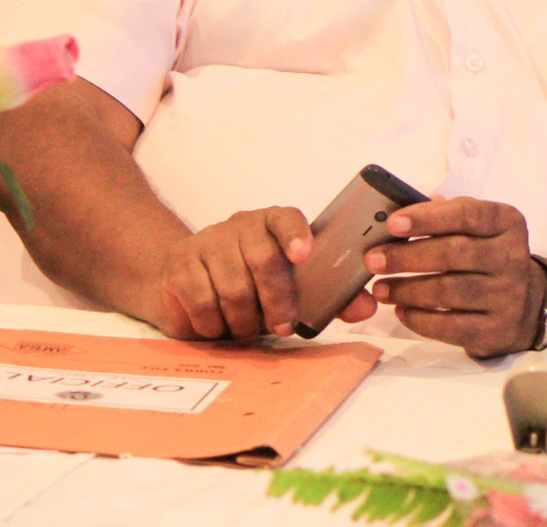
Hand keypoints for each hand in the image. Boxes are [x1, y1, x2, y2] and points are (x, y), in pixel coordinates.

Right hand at [150, 206, 325, 339]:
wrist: (189, 285)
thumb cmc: (252, 286)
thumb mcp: (292, 291)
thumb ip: (331, 298)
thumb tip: (365, 308)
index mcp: (273, 223)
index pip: (286, 218)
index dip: (296, 235)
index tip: (303, 256)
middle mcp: (240, 225)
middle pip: (264, 259)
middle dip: (277, 300)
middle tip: (283, 326)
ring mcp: (207, 241)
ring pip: (233, 287)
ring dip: (244, 319)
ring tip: (247, 328)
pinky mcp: (180, 264)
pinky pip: (202, 301)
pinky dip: (214, 324)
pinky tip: (218, 326)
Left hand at [366, 197, 544, 356]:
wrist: (528, 305)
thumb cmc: (488, 258)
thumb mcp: (478, 228)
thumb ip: (444, 216)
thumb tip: (399, 215)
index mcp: (507, 223)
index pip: (468, 214)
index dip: (427, 218)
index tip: (392, 224)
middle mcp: (512, 257)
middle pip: (454, 254)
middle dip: (407, 257)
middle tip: (374, 260)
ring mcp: (508, 297)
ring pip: (448, 292)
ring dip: (407, 289)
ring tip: (380, 288)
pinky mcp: (496, 331)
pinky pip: (449, 327)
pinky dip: (418, 319)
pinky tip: (401, 310)